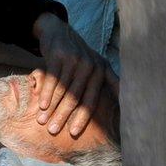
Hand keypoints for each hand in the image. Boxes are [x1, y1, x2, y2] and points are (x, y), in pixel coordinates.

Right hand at [33, 12, 118, 135]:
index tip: (73, 133)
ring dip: (51, 108)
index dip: (82, 118)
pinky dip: (45, 94)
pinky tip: (40, 106)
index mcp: (100, 72)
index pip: (91, 100)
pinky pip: (52, 79)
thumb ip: (111, 81)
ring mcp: (75, 60)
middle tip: (53, 131)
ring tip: (42, 122)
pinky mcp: (59, 55)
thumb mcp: (98, 65)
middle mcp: (90, 66)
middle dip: (63, 116)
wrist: (59, 32)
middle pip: (75, 97)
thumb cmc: (79, 56)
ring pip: (62, 90)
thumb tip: (126, 101)